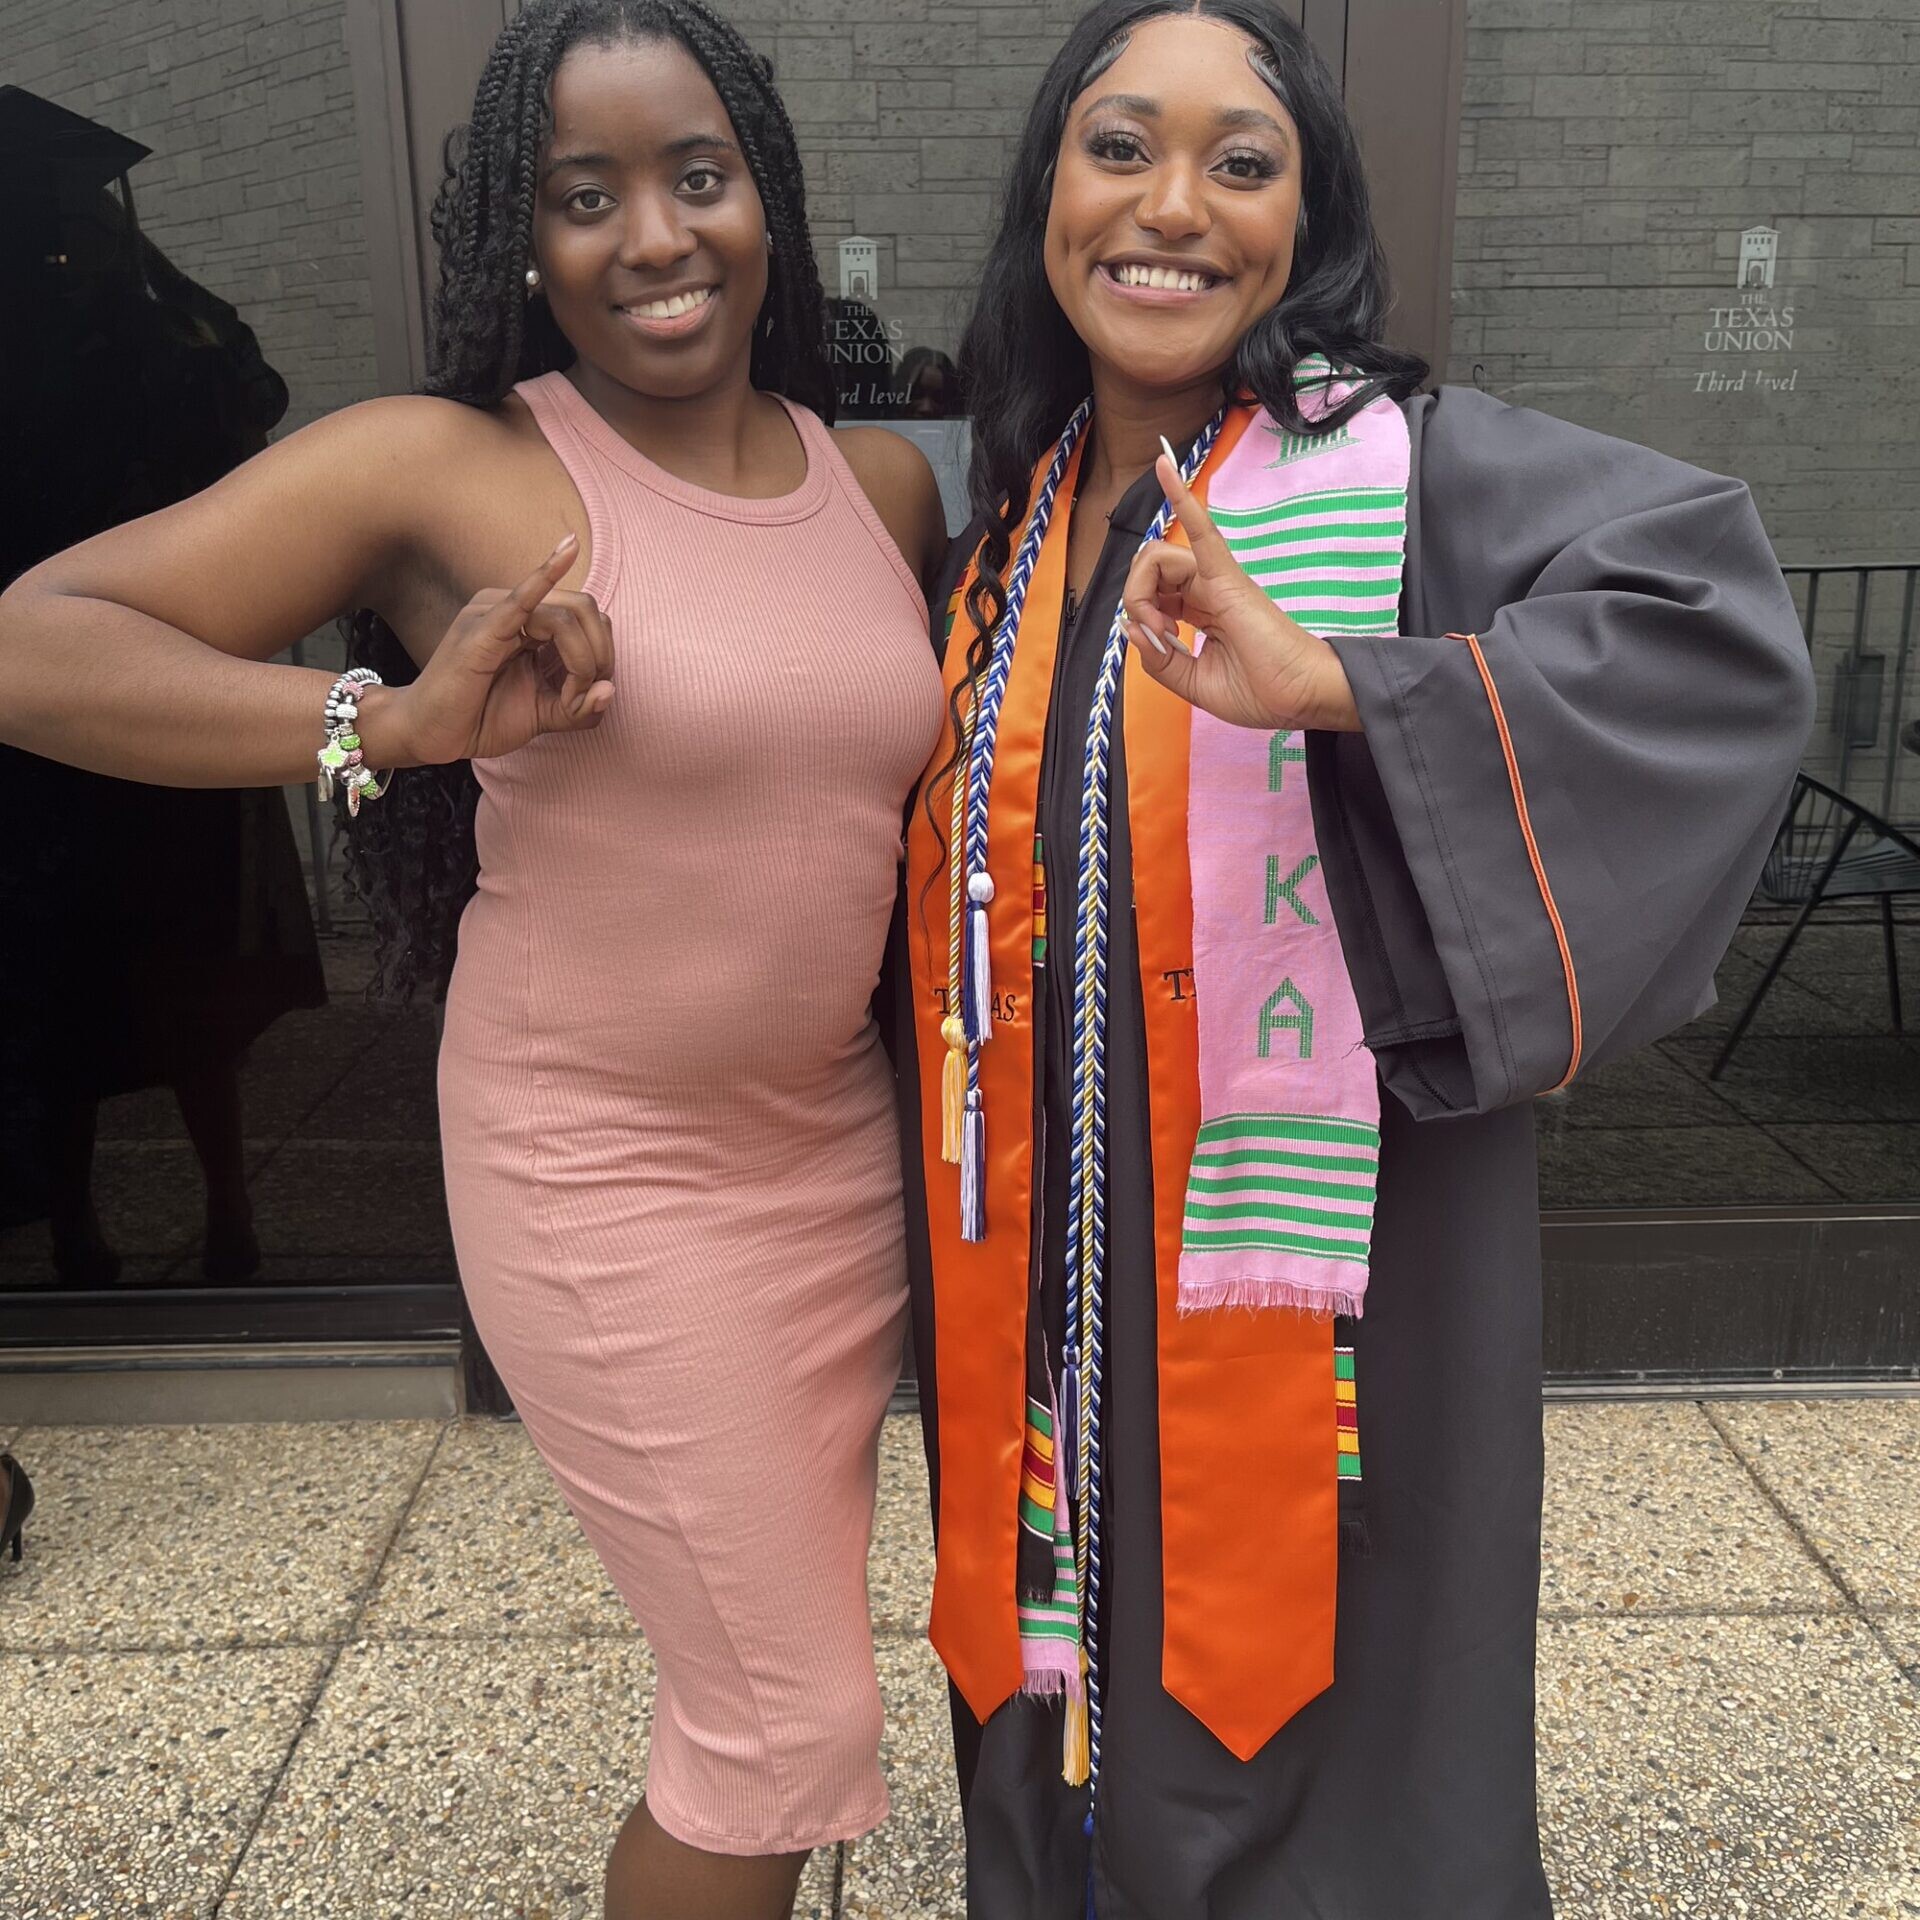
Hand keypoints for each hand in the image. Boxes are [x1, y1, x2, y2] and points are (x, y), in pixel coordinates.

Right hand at [376, 535, 614, 765]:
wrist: (430, 734)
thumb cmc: (480, 717)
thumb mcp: (543, 715)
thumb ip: (580, 707)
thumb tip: (611, 691)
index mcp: (528, 620)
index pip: (585, 617)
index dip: (600, 657)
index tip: (586, 697)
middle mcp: (512, 608)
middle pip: (582, 609)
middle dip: (599, 656)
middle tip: (582, 696)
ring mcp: (493, 613)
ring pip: (565, 617)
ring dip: (582, 661)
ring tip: (567, 697)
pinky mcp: (481, 631)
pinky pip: (520, 600)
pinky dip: (545, 576)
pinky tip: (568, 550)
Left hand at [1121, 445, 1360, 732]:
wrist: (1301, 697)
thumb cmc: (1261, 691)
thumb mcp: (1193, 684)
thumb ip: (1159, 660)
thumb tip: (1132, 627)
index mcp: (1197, 610)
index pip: (1150, 592)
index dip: (1140, 618)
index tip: (1158, 647)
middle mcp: (1204, 587)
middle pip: (1148, 569)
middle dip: (1136, 600)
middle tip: (1158, 635)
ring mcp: (1216, 577)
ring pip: (1157, 557)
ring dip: (1143, 591)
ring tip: (1164, 627)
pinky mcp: (1228, 576)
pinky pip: (1201, 529)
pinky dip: (1181, 496)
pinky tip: (1164, 465)